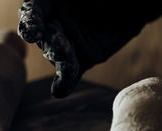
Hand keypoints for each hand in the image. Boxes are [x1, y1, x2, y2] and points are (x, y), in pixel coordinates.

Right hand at [18, 0, 161, 97]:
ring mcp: (66, 44)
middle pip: (45, 35)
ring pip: (56, 56)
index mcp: (49, 1)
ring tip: (67, 61)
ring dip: (60, 60)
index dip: (30, 21)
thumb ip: (86, 0)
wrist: (132, 4)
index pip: (33, 11)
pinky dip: (63, 83)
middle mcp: (53, 24)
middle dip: (49, 41)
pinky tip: (59, 90)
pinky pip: (69, 75)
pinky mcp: (79, 61)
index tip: (31, 31)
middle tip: (56, 45)